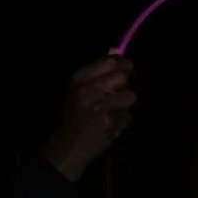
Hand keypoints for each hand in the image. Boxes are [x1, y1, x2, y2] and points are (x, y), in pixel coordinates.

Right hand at [43, 54, 136, 180]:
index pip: (109, 62)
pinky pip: (128, 116)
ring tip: (113, 111)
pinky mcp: (111, 122)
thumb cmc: (72, 116)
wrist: (67, 146)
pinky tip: (111, 125)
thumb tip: (116, 51)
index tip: (128, 67)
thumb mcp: (77, 90)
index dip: (122, 63)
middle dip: (124, 86)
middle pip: (122, 77)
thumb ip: (97, 72)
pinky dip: (122, 121)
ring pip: (130, 96)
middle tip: (118, 95)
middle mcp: (90, 89)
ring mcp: (101, 106)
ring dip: (125, 105)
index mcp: (79, 78)